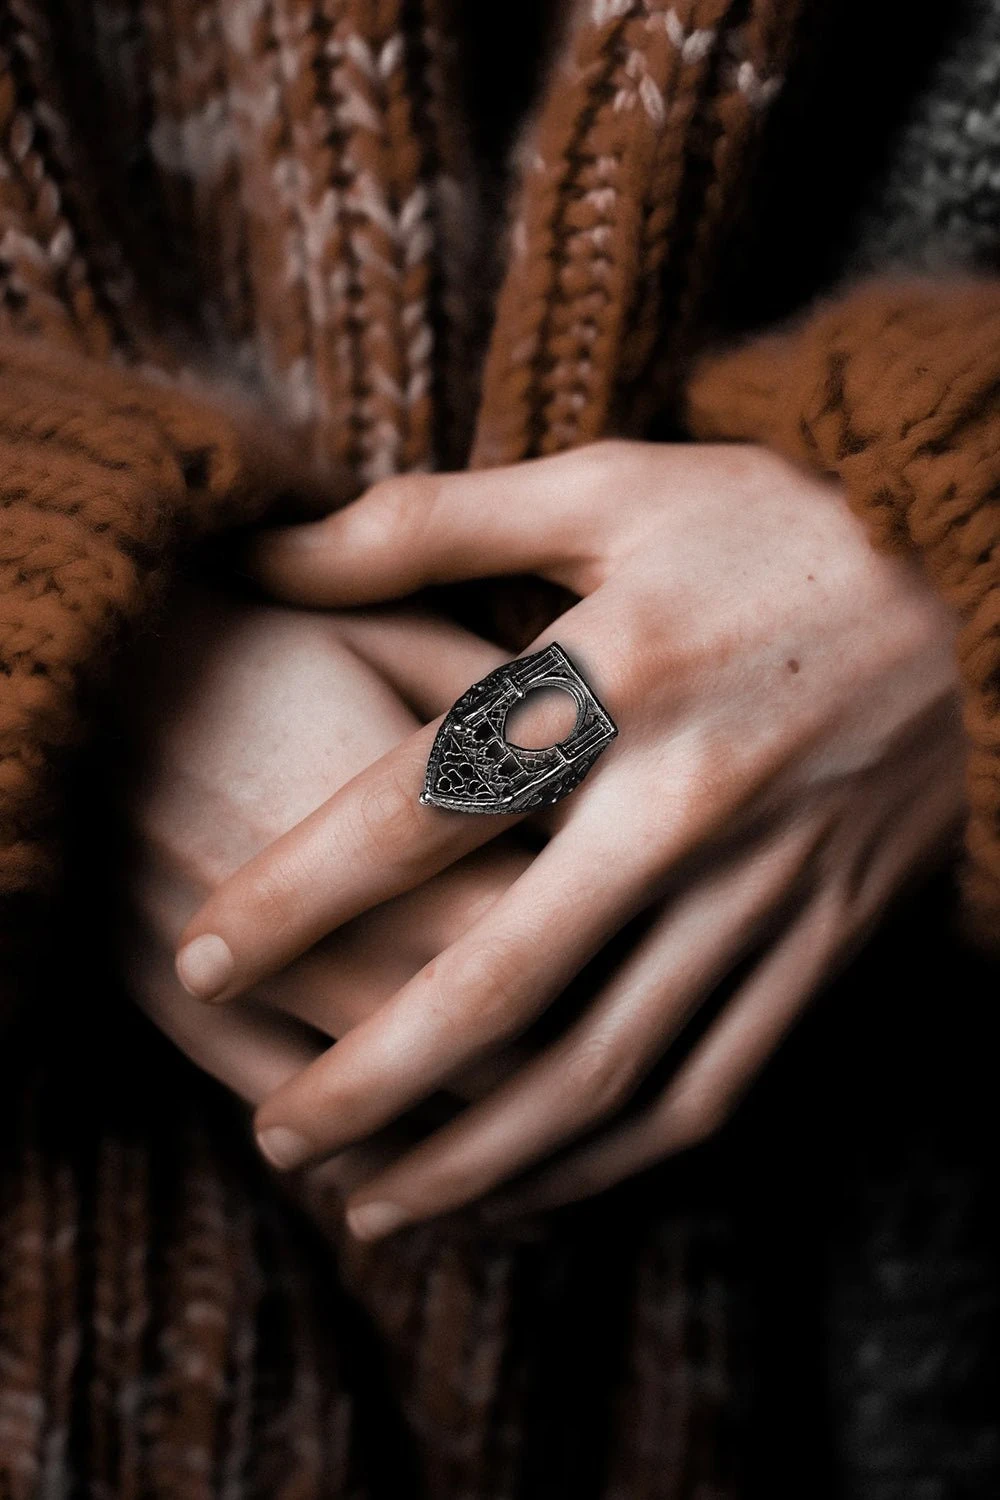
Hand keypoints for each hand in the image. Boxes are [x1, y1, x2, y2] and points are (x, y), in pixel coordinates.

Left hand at [176, 442, 964, 1236]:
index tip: (200, 952)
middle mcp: (689, 797)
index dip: (300, 888)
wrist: (980, 601)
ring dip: (479, 1158)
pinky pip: (708, 1088)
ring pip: (606, 1069)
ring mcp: (766, 888)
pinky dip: (606, 1162)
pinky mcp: (820, 947)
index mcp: (621, 670)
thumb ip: (431, 521)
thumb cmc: (772, 535)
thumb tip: (268, 548)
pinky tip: (523, 1190)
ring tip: (370, 1207)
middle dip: (372, 1079)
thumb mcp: (612, 486)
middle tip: (275, 1137)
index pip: (425, 799)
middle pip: (507, 978)